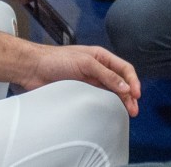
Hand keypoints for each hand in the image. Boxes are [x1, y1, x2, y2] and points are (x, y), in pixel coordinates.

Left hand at [17, 42, 140, 116]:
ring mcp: (89, 81)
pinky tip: (110, 112)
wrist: (33, 68)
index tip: (136, 94)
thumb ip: (105, 74)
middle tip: (134, 110)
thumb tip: (125, 86)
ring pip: (111, 92)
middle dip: (130, 95)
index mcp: (100, 57)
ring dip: (120, 101)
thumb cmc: (56, 59)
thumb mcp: (84, 63)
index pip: (124, 68)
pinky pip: (98, 100)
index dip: (133, 81)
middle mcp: (97, 69)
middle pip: (120, 82)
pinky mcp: (81, 92)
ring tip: (127, 113)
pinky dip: (107, 106)